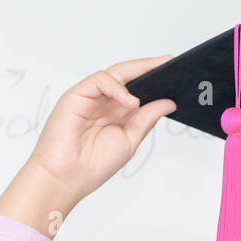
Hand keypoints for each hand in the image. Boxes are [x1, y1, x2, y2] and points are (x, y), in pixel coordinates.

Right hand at [27, 55, 177, 207]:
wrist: (66, 178)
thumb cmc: (92, 164)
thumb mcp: (130, 140)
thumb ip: (147, 119)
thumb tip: (168, 102)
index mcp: (116, 113)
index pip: (137, 88)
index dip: (154, 78)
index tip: (174, 71)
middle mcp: (103, 102)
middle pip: (127, 76)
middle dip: (148, 67)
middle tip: (169, 62)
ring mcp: (90, 97)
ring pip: (115, 73)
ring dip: (136, 73)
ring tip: (156, 81)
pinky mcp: (76, 95)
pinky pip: (99, 80)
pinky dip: (117, 87)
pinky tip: (131, 100)